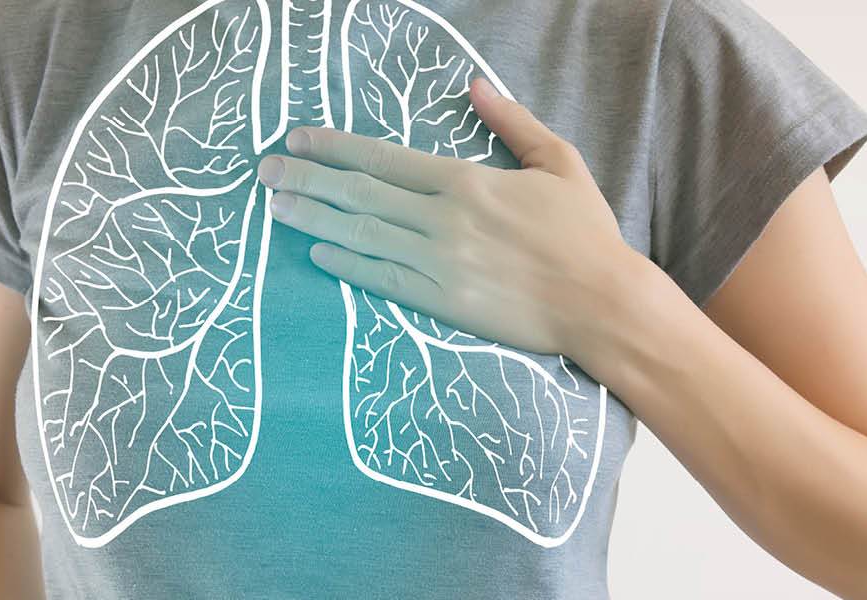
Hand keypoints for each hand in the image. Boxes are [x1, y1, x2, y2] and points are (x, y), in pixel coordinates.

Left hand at [258, 77, 664, 357]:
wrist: (602, 304)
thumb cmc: (585, 233)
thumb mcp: (558, 162)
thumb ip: (512, 122)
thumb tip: (474, 85)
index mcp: (466, 181)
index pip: (384, 157)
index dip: (335, 147)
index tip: (298, 138)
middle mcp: (443, 219)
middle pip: (359, 193)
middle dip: (307, 178)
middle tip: (264, 170)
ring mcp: (438, 263)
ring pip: (361, 233)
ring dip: (312, 217)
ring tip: (274, 206)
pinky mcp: (441, 303)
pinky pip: (382, 279)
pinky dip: (345, 263)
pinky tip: (317, 251)